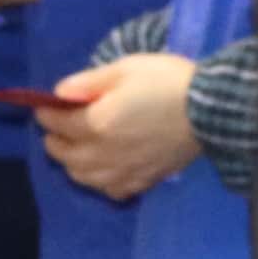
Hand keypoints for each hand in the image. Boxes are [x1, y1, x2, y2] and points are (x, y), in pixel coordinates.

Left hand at [36, 52, 202, 201]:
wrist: (213, 111)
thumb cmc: (168, 82)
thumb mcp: (127, 68)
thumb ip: (89, 82)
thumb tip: (59, 93)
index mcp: (96, 123)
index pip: (57, 122)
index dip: (46, 112)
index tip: (44, 105)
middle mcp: (103, 154)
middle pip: (64, 154)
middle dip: (54, 139)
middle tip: (57, 127)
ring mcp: (123, 172)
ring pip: (83, 177)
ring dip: (73, 163)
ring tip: (76, 150)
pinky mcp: (143, 181)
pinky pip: (111, 190)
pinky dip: (100, 181)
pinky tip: (106, 170)